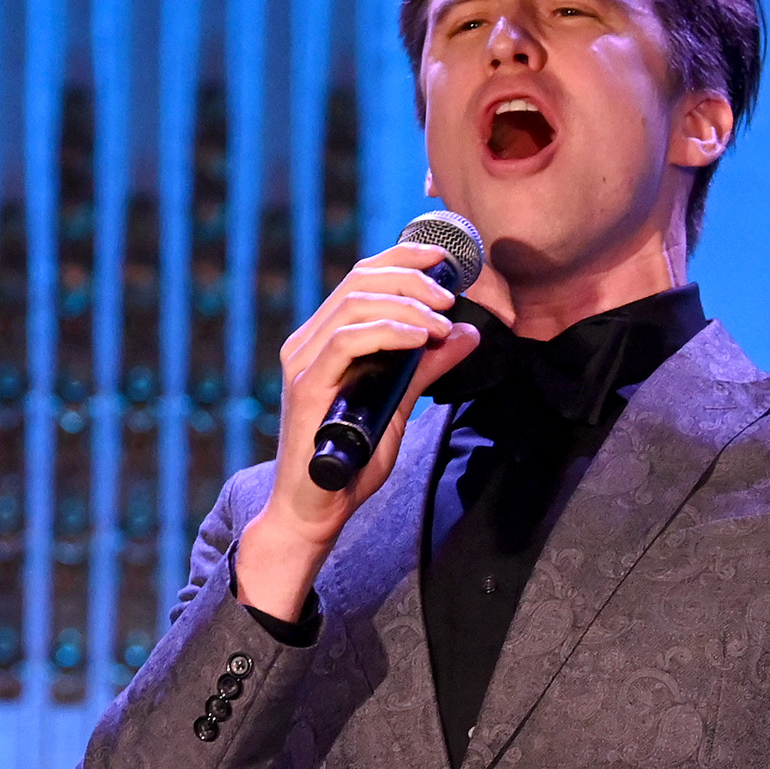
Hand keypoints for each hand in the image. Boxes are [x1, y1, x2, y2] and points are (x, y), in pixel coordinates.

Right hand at [234, 242, 482, 616]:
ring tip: (442, 320)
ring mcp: (303, 362)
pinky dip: (389, 332)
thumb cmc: (355, 459)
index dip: (403, 258)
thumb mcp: (401, 404)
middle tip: (451, 295)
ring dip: (406, 305)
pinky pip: (347, 341)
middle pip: (359, 280)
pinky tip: (420, 338)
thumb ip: (428, 367)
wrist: (318, 510)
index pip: (362, 277)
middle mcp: (308, 342)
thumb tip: (466, 333)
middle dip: (411, 278)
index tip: (445, 260)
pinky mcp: (306, 387)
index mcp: (326, 337)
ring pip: (354, 304)